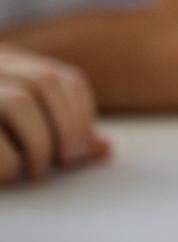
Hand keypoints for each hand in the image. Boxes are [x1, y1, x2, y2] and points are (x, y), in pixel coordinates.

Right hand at [0, 44, 108, 183]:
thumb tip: (103, 148)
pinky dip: (6, 160)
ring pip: (17, 102)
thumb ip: (53, 130)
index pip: (61, 79)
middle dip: (66, 127)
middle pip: (43, 84)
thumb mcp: (12, 122)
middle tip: (63, 162)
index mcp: (3, 65)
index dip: (80, 113)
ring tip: (33, 171)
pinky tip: (8, 175)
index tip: (80, 148)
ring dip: (37, 143)